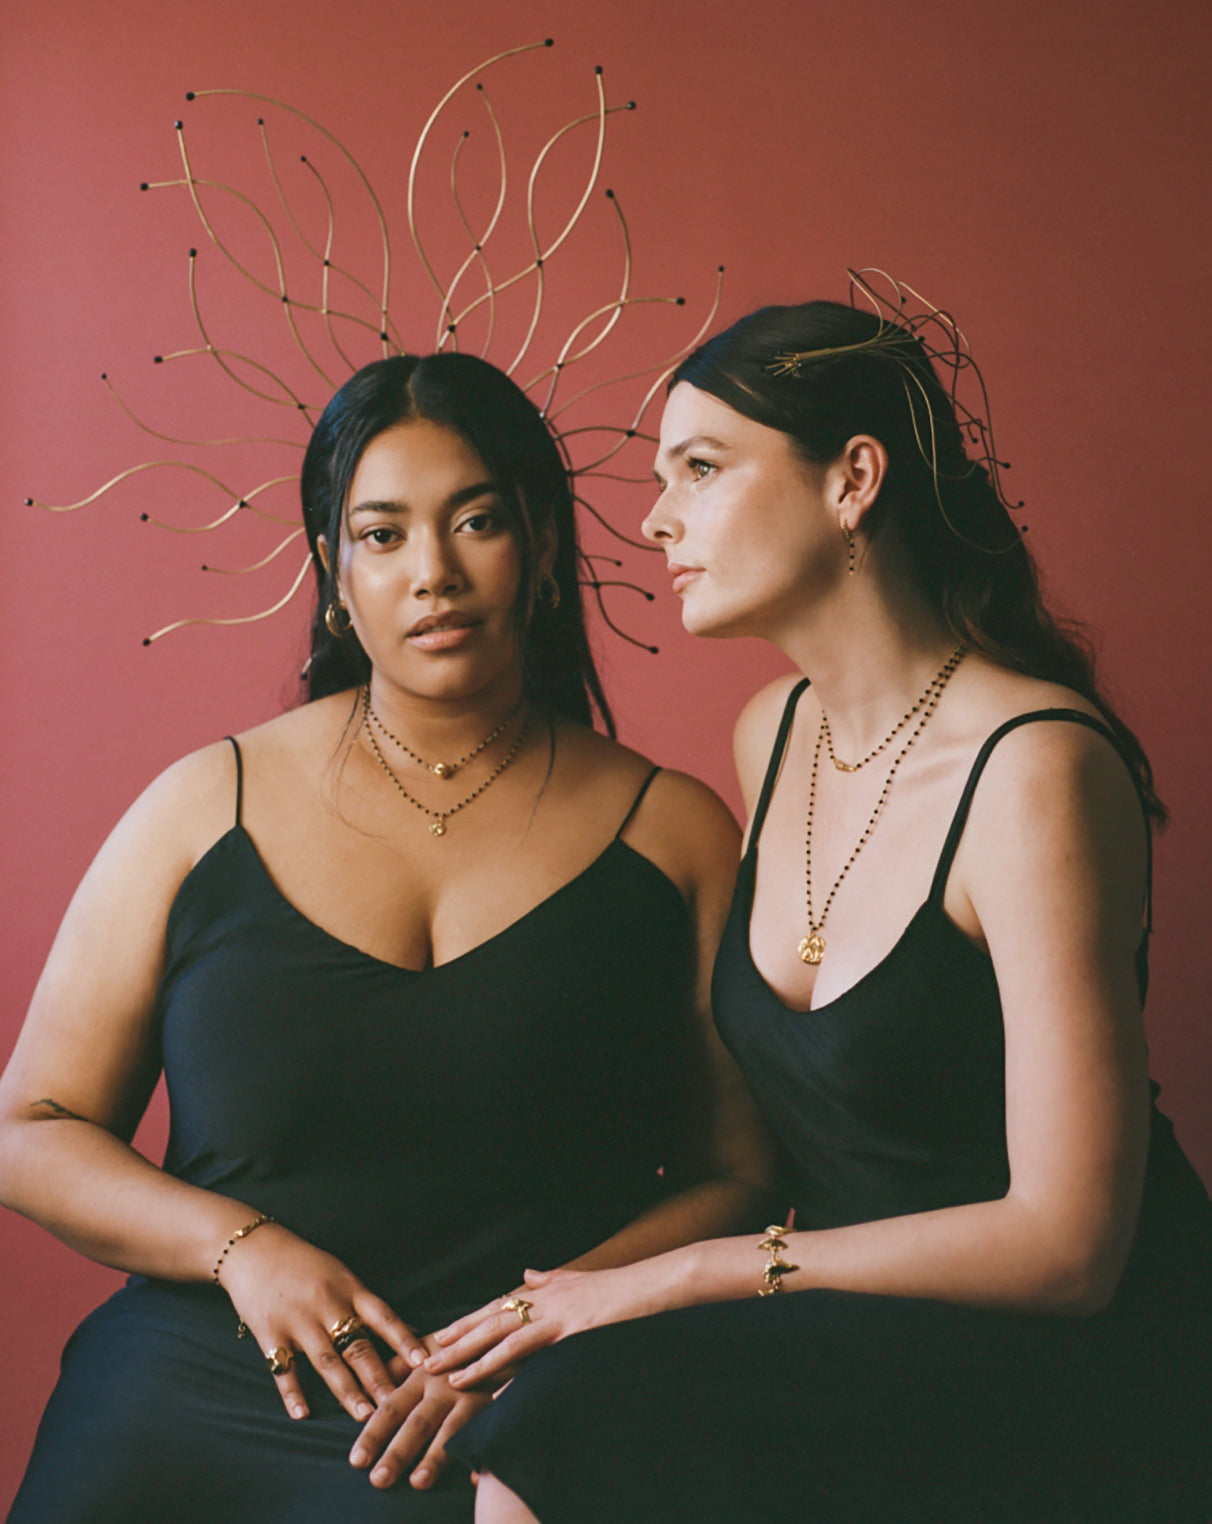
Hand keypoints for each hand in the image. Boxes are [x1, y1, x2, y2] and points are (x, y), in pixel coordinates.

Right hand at [217, 1221, 426, 1421]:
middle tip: (396, 1405)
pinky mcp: (270, 1332)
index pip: (384, 1317)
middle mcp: (327, 1304)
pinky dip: (292, 1392)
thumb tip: (405, 1331)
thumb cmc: (305, 1264)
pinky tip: (302, 1414)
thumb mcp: (340, 1274)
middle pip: (358, 1346)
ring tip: (364, 1416)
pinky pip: (283, 1367)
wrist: (255, 1249)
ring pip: (327, 1361)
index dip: (404, 1340)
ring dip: (347, 1391)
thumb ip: (366, 1305)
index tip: (423, 1362)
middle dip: (379, 1378)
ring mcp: (298, 1320)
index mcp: (349, 1289)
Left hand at [349, 1337, 491, 1489]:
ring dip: (435, 1457)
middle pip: (418, 1423)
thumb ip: (396, 1368)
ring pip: (451, 1430)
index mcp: (422, 1376)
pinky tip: (473, 1478)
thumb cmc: (456, 1346)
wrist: (502, 1333)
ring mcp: (473, 1397)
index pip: (392, 1407)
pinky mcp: (497, 1403)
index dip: (374, 1433)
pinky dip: (482, 1454)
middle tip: (378, 1480)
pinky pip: (489, 1431)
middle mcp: (445, 1387)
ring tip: (418, 1482)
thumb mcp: (424, 1348)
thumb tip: (367, 1393)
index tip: (357, 1460)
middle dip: (398, 1452)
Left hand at [426, 1264, 648, 1387]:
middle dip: (457, 1341)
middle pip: (491, 1321)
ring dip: (472, 1356)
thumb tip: (527, 1274)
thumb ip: (551, 1279)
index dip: (466, 1323)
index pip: (496, 1308)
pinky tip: (487, 1383)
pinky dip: (505, 1366)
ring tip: (446, 1373)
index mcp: (545, 1291)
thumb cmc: (622, 1288)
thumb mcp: (580, 1280)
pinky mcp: (572, 1330)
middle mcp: (545, 1299)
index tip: (439, 1337)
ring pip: (504, 1336)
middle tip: (425, 1359)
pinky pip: (531, 1352)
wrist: (654, 1283)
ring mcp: (558, 1314)